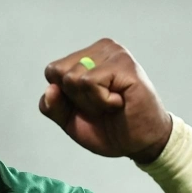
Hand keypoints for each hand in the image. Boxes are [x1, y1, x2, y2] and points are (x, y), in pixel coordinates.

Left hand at [39, 39, 171, 162]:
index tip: (89, 103)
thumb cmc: (108, 128)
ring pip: (73, 78)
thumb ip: (52, 106)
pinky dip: (102, 101)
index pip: (53, 71)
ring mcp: (114, 53)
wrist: (140, 144)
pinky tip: (120, 101)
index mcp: (86, 56)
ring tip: (113, 103)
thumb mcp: (69, 120)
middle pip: (60, 73)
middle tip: (103, 104)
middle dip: (76, 99)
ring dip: (91, 102)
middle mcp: (101, 49)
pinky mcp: (124, 64)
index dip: (65, 97)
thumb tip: (51, 89)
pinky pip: (90, 82)